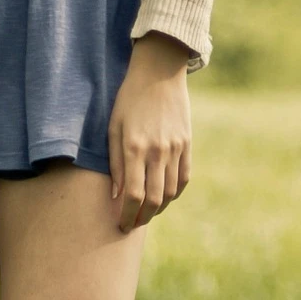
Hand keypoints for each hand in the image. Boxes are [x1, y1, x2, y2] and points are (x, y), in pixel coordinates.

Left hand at [109, 33, 193, 233]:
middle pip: (154, 200)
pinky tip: (164, 198)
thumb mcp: (113, 127)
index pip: (133, 195)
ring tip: (146, 213)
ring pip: (171, 192)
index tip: (120, 226)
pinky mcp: (187, 145)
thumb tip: (115, 196)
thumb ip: (113, 163)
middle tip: (132, 225)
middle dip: (142, 218)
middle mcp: (157, 151)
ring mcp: (175, 149)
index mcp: (134, 147)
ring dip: (158, 209)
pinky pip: (183, 178)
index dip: (127, 216)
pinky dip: (174, 193)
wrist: (159, 73)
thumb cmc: (128, 99)